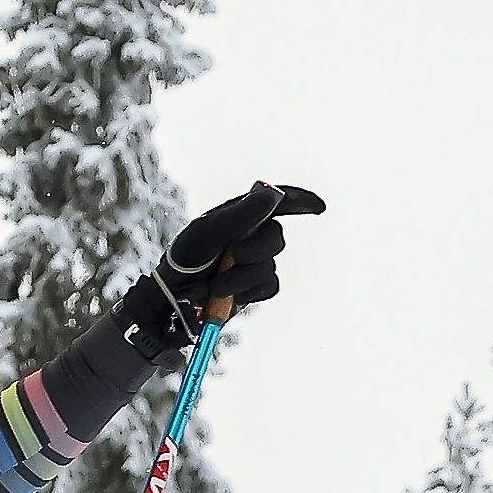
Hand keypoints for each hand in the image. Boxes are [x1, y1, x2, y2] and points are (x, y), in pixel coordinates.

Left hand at [119, 180, 326, 356]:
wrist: (174, 299)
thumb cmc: (186, 259)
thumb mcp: (210, 230)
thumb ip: (244, 213)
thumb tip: (274, 193)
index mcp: (240, 214)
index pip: (279, 201)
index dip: (301, 201)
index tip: (318, 207)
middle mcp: (251, 235)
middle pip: (277, 236)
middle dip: (253, 249)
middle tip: (228, 255)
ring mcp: (254, 262)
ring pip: (271, 264)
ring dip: (242, 275)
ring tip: (216, 281)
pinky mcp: (255, 287)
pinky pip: (270, 286)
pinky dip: (247, 290)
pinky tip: (228, 293)